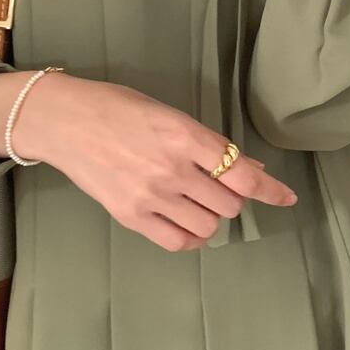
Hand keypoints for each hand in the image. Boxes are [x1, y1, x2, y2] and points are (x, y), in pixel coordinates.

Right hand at [13, 73, 297, 251]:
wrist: (63, 121)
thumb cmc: (117, 108)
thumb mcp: (170, 115)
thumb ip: (211, 145)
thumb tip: (252, 169)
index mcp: (185, 137)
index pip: (242, 175)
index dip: (271, 190)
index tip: (287, 198)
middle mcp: (172, 169)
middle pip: (229, 205)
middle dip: (231, 199)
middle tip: (216, 187)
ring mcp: (150, 196)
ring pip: (208, 227)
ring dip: (211, 218)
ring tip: (196, 203)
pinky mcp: (130, 216)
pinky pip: (177, 242)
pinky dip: (189, 238)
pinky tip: (184, 223)